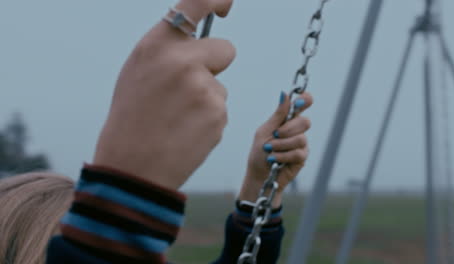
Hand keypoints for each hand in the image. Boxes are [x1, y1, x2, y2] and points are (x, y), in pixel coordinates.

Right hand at [93, 0, 235, 189]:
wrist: (132, 167)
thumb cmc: (131, 118)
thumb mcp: (138, 73)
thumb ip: (167, 51)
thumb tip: (196, 39)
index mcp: (156, 45)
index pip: (195, 3)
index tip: (226, 5)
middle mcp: (182, 61)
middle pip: (226, 49)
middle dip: (215, 65)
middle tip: (190, 88)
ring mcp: (204, 89)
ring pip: (221, 86)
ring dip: (207, 99)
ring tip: (178, 119)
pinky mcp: (218, 115)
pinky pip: (221, 109)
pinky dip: (209, 120)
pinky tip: (186, 132)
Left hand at [239, 92, 312, 207]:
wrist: (259, 174)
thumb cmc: (259, 152)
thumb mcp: (265, 131)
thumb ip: (277, 115)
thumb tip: (284, 93)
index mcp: (287, 119)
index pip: (303, 103)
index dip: (305, 100)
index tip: (299, 102)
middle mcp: (297, 130)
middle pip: (305, 121)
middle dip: (287, 129)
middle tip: (275, 135)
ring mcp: (301, 143)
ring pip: (300, 138)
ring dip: (281, 145)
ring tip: (270, 150)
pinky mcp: (302, 157)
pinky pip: (297, 152)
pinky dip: (282, 155)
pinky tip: (274, 159)